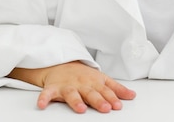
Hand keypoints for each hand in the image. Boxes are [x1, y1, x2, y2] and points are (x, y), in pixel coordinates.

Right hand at [8, 61, 135, 112]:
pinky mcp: (53, 88)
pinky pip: (47, 93)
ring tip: (81, 109)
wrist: (62, 64)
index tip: (118, 106)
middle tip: (106, 108)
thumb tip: (132, 96)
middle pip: (91, 93)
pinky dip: (44, 98)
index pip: (105, 91)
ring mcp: (67, 86)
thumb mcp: (102, 80)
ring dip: (76, 101)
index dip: (112, 98)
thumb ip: (117, 89)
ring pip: (72, 94)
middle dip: (99, 100)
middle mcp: (82, 84)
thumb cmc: (84, 75)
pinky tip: (42, 105)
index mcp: (95, 82)